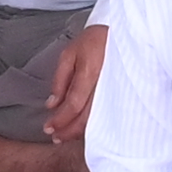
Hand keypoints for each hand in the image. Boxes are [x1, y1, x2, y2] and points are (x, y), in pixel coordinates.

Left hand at [41, 22, 111, 149]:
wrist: (123, 33)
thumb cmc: (93, 41)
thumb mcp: (70, 54)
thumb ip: (60, 80)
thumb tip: (51, 105)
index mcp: (90, 72)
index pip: (73, 103)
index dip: (60, 119)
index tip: (48, 128)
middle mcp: (105, 85)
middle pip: (87, 117)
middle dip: (69, 131)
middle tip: (55, 137)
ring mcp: (116, 91)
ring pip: (98, 119)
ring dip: (80, 131)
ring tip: (65, 136)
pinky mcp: (122, 95)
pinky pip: (106, 115)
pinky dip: (93, 124)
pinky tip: (83, 129)